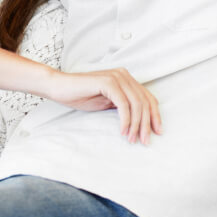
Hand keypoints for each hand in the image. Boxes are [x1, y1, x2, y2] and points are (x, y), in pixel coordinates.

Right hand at [44, 68, 161, 144]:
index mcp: (126, 79)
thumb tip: (139, 122)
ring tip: (133, 139)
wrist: (59, 87)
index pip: (148, 98)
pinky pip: (123, 104)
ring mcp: (117, 77)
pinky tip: (123, 131)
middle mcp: (124, 75)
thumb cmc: (81, 95)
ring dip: (137, 125)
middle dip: (147, 124)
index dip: (155, 116)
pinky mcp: (108, 82)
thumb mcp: (107, 103)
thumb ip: (123, 106)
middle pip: (145, 102)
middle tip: (145, 141)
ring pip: (136, 104)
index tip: (157, 132)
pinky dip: (126, 120)